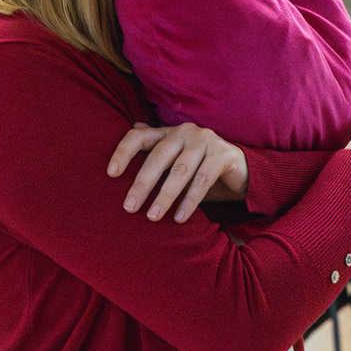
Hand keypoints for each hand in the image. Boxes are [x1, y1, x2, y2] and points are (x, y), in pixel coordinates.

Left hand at [108, 122, 248, 222]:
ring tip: (153, 216)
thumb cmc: (199, 168)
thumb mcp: (174, 163)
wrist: (240, 170)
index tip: (110, 174)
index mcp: (169, 133)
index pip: (139, 137)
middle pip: (159, 156)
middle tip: (129, 207)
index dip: (123, 152)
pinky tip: (180, 217)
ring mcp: (206, 140)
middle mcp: (185, 132)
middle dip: (143, 182)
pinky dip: (190, 200)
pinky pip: (203, 179)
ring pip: (180, 169)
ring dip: (165, 195)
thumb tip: (123, 145)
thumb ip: (152, 155)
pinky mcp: (223, 154)